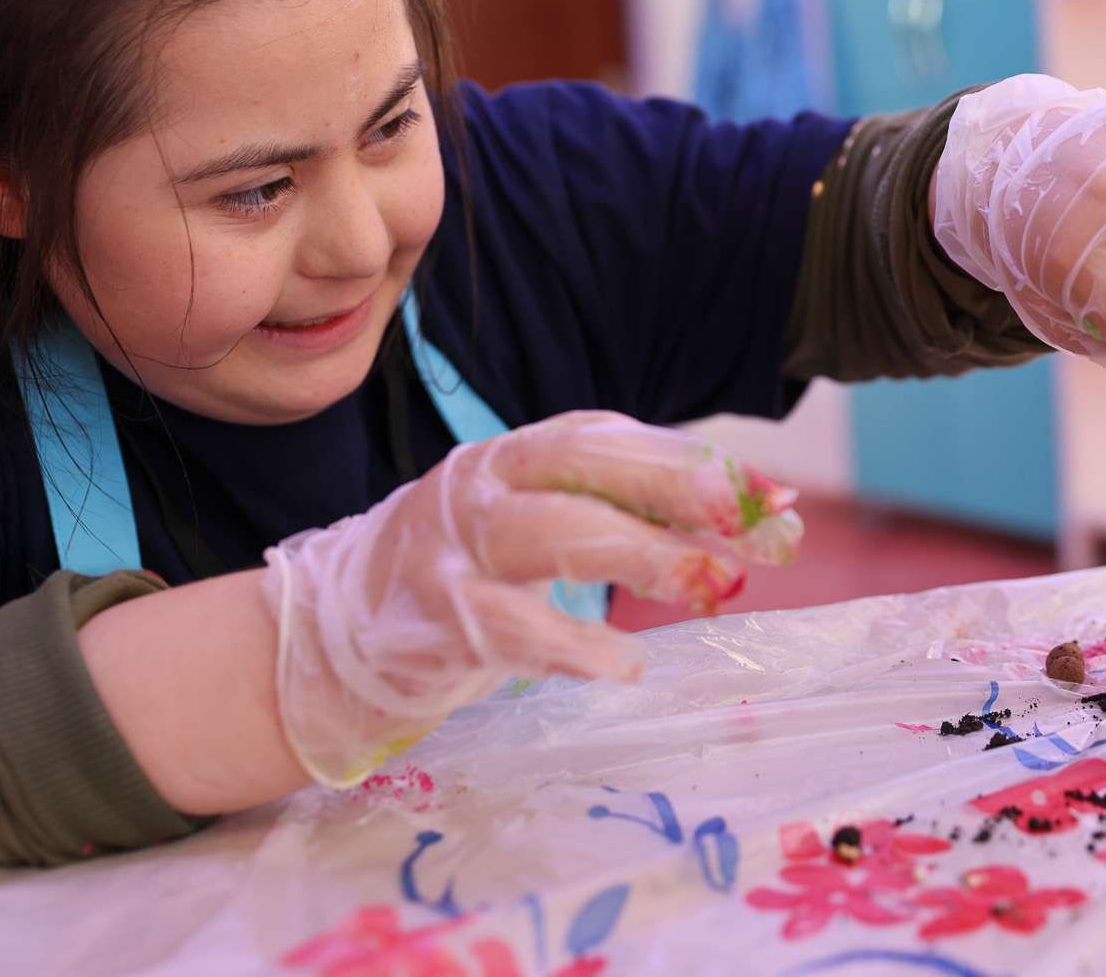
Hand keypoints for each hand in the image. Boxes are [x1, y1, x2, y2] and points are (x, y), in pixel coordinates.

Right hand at [262, 410, 801, 785]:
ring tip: (705, 584)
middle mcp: (483, 486)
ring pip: (549, 534)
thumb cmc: (467, 576)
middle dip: (669, 484)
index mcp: (516, 456)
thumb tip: (774, 519)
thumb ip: (638, 519)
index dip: (690, 461)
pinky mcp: (433, 618)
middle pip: (581, 466)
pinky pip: (505, 627)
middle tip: (744, 515)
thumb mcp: (542, 527)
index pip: (609, 440)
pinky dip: (567, 646)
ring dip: (636, 555)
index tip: (769, 494)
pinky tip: (621, 664)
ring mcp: (454, 549)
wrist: (330, 638)